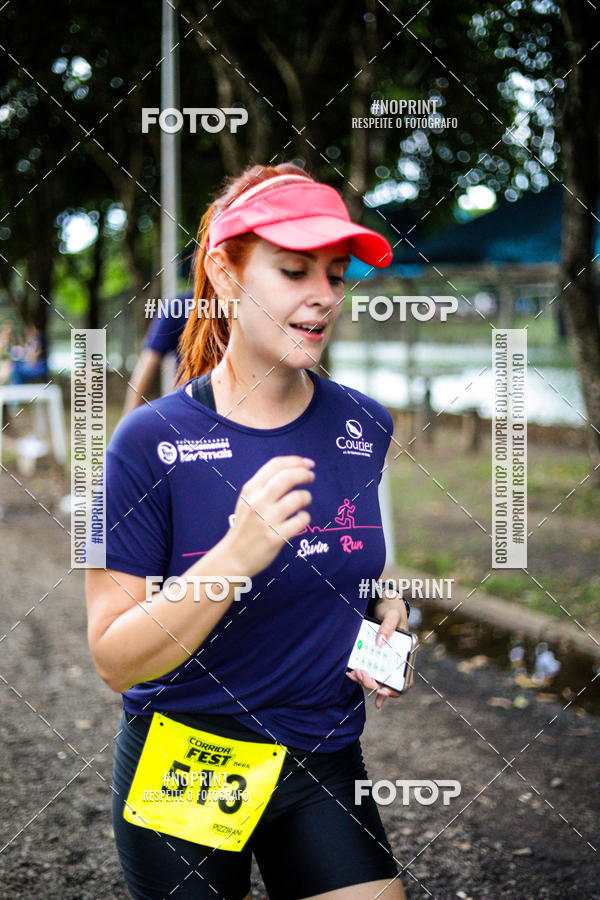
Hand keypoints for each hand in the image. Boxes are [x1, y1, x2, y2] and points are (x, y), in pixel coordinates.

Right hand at [224, 455, 314, 576]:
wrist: (234, 556)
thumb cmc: (245, 526)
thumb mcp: (247, 500)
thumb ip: (264, 485)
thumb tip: (292, 470)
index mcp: (250, 490)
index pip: (275, 465)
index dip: (294, 461)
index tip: (307, 463)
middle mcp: (258, 502)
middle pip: (286, 477)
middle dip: (303, 474)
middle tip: (311, 476)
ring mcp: (266, 520)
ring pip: (296, 499)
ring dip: (306, 496)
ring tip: (305, 500)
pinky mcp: (276, 537)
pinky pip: (300, 521)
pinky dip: (305, 517)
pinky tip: (301, 519)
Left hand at [345, 601, 410, 708]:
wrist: (383, 603)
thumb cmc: (392, 610)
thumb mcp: (392, 615)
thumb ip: (388, 626)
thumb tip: (380, 643)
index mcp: (406, 656)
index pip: (404, 682)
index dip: (393, 690)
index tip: (381, 690)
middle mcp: (395, 662)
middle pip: (386, 684)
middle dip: (371, 682)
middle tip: (359, 672)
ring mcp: (383, 661)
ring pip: (374, 679)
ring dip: (363, 680)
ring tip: (353, 672)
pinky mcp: (373, 657)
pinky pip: (368, 671)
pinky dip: (360, 676)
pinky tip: (351, 675)